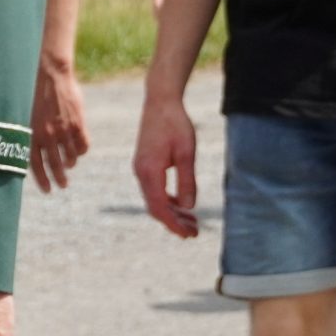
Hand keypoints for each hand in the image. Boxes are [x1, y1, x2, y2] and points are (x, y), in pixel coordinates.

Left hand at [28, 55, 88, 193]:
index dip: (42, 179)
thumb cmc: (34, 92)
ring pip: (70, 156)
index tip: (47, 190)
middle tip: (63, 186)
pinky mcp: (77, 123)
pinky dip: (81, 151)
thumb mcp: (26, 115)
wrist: (49, 74)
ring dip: (70, 164)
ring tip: (69, 166)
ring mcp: (63, 130)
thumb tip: (30, 150)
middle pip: (55, 164)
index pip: (36, 165)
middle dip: (59, 178)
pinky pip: (82, 145)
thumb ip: (30, 133)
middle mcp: (47, 135)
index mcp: (32, 134)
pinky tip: (79, 152)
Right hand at [132, 91, 199, 237]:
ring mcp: (141, 168)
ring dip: (171, 213)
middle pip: (155, 207)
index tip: (189, 234)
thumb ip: (187, 181)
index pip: (160, 207)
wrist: (160, 101)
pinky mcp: (144, 163)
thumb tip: (189, 207)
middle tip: (194, 233)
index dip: (174, 224)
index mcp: (149, 171)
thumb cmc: (175, 124)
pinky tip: (182, 204)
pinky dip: (167, 201)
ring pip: (154, 199)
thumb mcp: (187, 153)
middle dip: (174, 222)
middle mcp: (141, 172)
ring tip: (192, 222)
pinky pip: (153, 190)